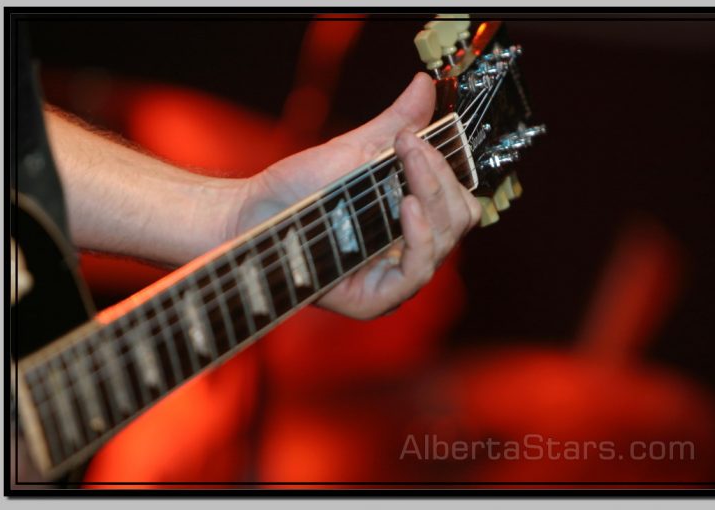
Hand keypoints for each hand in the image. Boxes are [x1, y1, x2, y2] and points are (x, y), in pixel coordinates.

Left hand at [232, 73, 480, 318]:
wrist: (253, 210)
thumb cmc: (300, 187)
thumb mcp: (355, 149)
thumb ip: (396, 123)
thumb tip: (424, 84)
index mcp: (411, 221)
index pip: (458, 201)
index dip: (447, 167)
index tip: (416, 136)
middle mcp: (408, 251)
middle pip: (460, 218)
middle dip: (441, 177)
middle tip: (410, 148)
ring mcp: (393, 278)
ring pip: (445, 239)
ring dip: (431, 193)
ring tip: (407, 164)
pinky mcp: (375, 299)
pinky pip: (418, 270)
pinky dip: (420, 234)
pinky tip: (406, 203)